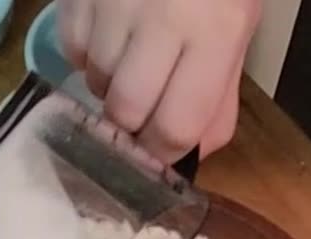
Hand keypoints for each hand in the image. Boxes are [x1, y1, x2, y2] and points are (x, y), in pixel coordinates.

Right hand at [58, 0, 260, 160]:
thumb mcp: (238, 22)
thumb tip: (195, 150)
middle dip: (130, 125)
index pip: (176, 125)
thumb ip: (219, 90)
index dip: (164, 151)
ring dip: (108, 84)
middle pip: (125, 112)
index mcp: (215, 31)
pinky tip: (109, 35)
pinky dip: (86, 54)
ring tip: (130, 59)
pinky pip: (71, 49)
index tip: (160, 151)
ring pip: (93, 81)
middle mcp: (162, 20)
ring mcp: (113, 3)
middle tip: (141, 113)